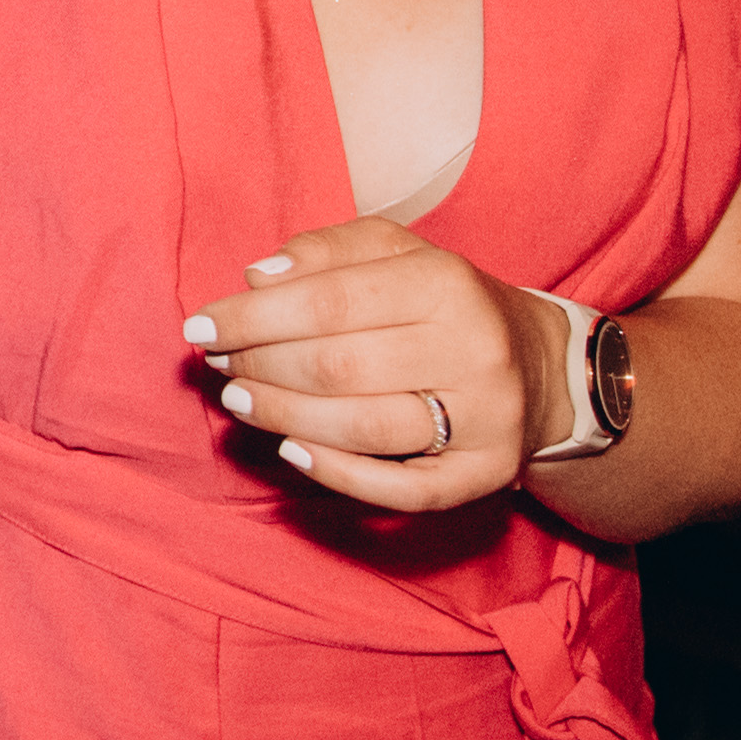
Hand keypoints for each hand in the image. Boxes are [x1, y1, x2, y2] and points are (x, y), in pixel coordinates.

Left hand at [184, 219, 562, 515]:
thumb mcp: (396, 255)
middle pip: (339, 365)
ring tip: (239, 401)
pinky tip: (290, 452)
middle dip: (261, 365)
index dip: (253, 316)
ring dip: (284, 417)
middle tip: (219, 365)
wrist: (540, 367)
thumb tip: (256, 277)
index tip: (200, 325)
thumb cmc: (443, 304)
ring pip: (363, 427)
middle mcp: (474, 350)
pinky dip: (337, 474)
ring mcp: (485, 419)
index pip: (329, 300)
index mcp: (447, 284)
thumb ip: (327, 252)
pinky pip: (401, 487)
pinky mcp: (486, 475)